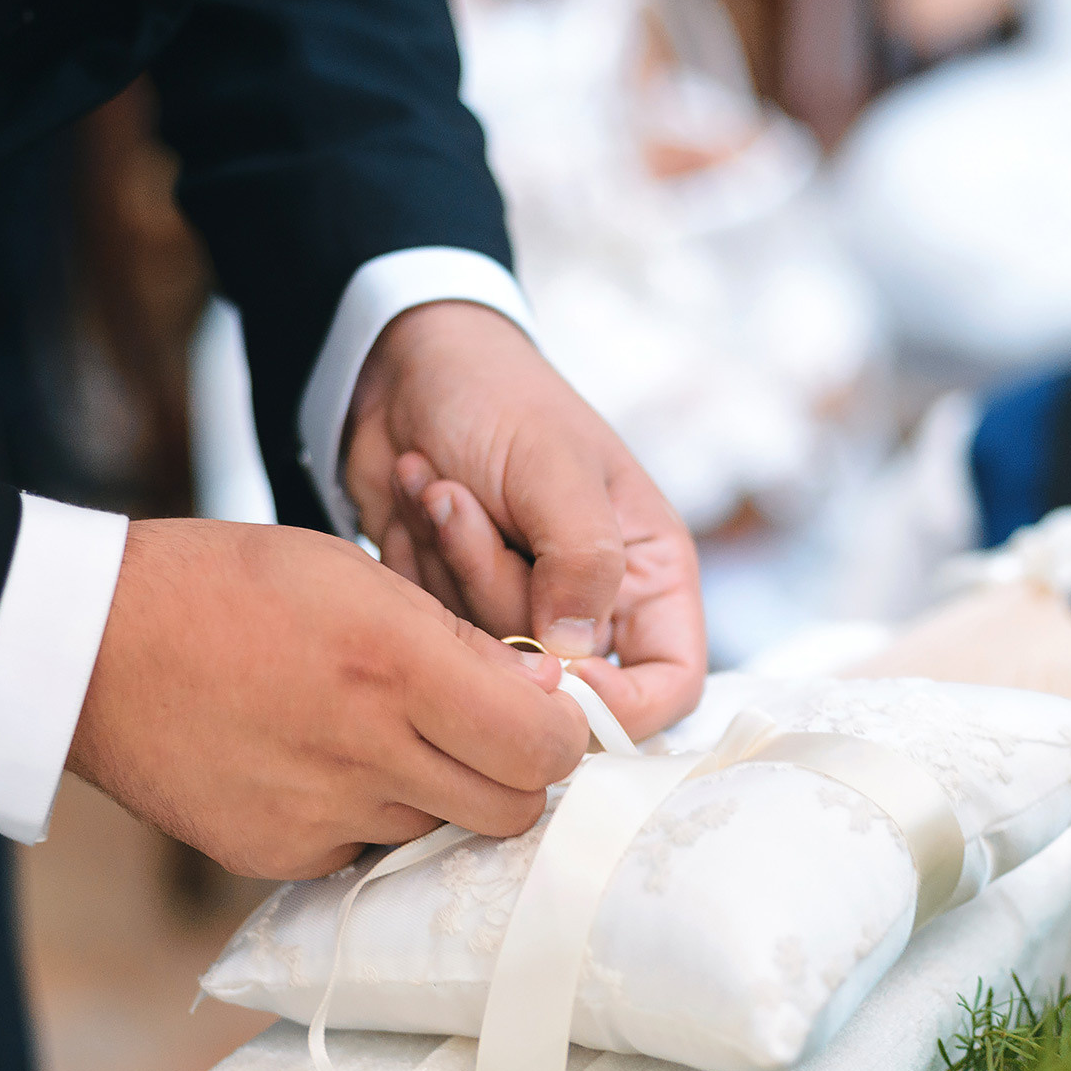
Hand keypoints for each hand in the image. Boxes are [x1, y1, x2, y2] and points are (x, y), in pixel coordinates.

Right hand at [66, 519, 589, 878]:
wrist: (91, 646)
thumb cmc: (229, 586)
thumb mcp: (356, 574)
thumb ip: (459, 642)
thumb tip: (545, 697)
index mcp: (397, 663)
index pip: (543, 747)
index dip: (558, 734)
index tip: (539, 712)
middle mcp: (368, 749)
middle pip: (512, 810)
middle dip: (515, 776)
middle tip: (482, 734)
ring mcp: (322, 813)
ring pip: (441, 830)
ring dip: (438, 793)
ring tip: (380, 734)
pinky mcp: (279, 855)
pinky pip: (364, 850)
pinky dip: (366, 816)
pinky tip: (319, 762)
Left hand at [346, 301, 705, 737]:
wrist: (401, 366)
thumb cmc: (497, 396)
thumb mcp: (551, 466)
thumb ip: (581, 562)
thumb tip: (572, 654)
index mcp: (650, 574)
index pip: (669, 687)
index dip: (618, 704)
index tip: (551, 667)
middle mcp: (594, 606)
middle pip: (559, 681)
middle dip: (495, 594)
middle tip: (459, 504)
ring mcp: (522, 614)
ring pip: (489, 664)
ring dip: (446, 572)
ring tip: (437, 486)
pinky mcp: (459, 613)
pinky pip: (435, 644)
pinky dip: (415, 573)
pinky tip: (418, 502)